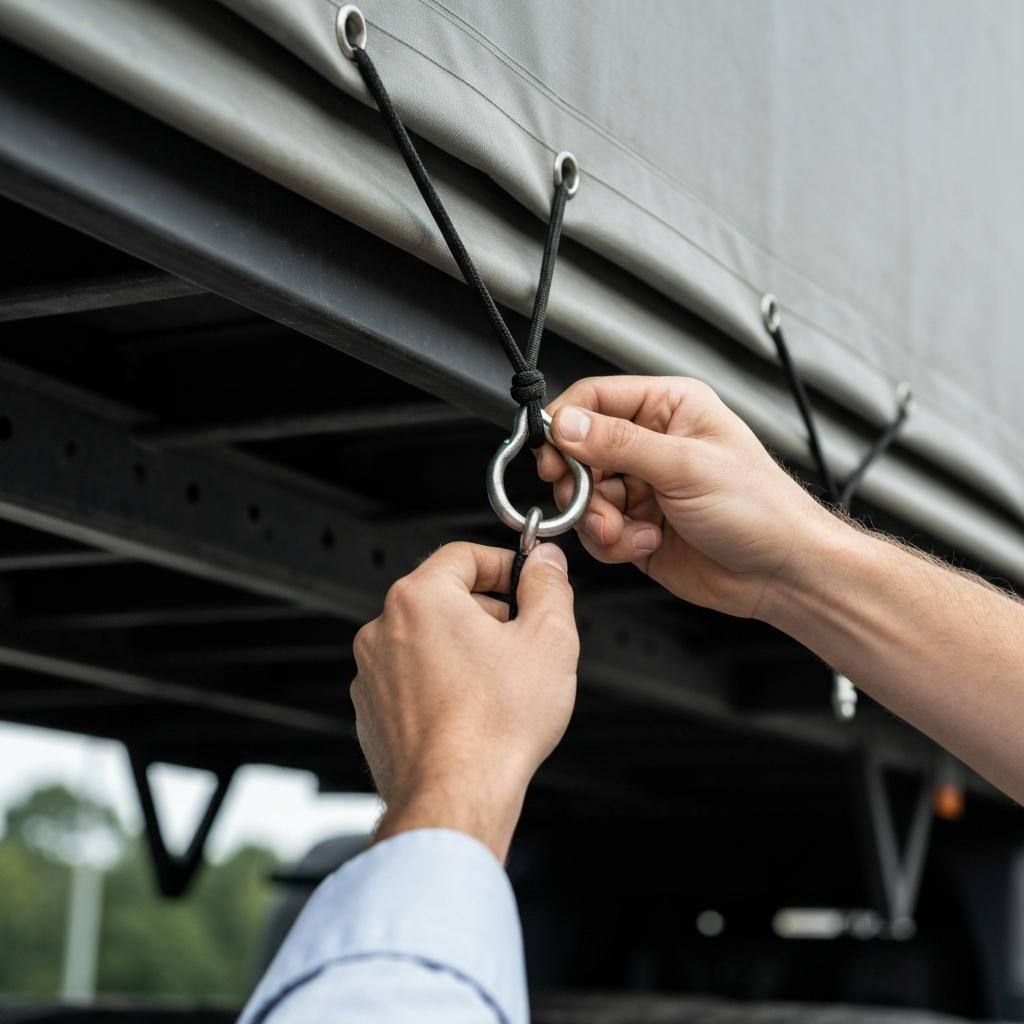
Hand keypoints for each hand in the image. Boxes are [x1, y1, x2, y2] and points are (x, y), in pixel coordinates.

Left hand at [351, 541, 577, 861]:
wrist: (456, 796)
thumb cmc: (495, 727)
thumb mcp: (549, 639)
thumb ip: (549, 586)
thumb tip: (545, 564)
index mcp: (421, 599)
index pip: (463, 555)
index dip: (504, 564)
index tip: (527, 582)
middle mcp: (384, 629)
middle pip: (443, 596)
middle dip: (487, 610)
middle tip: (522, 636)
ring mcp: (373, 673)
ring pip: (426, 640)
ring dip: (463, 648)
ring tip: (500, 681)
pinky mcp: (372, 711)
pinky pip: (411, 679)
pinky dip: (440, 683)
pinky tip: (472, 709)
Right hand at [536, 376, 837, 618]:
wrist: (782, 573)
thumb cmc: (761, 509)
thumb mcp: (685, 466)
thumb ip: (619, 444)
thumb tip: (568, 425)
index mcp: (668, 409)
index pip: (595, 398)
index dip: (565, 423)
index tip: (550, 452)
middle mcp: (651, 444)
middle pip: (579, 451)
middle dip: (579, 482)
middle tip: (588, 499)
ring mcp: (642, 487)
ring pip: (583, 495)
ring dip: (597, 518)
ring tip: (626, 529)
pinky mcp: (635, 526)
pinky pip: (596, 531)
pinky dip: (611, 543)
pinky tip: (644, 542)